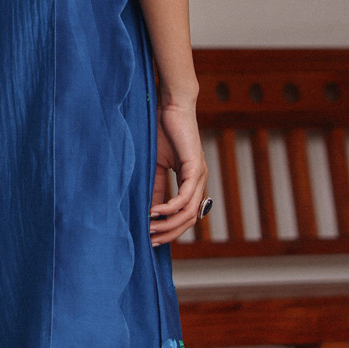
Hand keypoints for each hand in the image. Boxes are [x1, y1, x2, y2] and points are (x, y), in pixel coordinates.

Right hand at [150, 99, 207, 246]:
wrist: (172, 107)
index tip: (152, 238)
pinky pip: (185, 196)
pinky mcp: (196, 167)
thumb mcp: (156, 166)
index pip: (186, 215)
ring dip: (169, 224)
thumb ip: (155, 187)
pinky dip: (170, 207)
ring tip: (149, 228)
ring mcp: (200, 176)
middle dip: (170, 233)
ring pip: (189, 212)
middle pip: (190, 220)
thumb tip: (148, 210)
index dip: (171, 230)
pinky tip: (156, 212)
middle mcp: (200, 182)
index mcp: (192, 182)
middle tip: (150, 240)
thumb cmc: (163, 132)